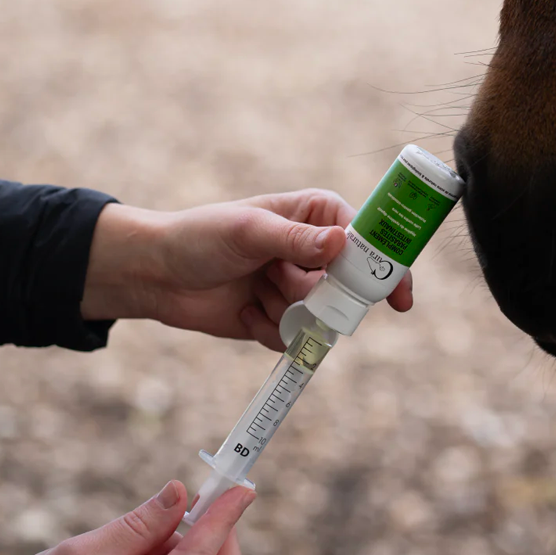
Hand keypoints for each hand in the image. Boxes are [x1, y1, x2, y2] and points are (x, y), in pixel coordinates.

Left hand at [81, 189, 413, 350]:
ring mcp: (300, 288)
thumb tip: (343, 243)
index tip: (398, 298)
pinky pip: (297, 338)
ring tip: (253, 289)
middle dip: (314, 294)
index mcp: (317, 216)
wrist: (158, 276)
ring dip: (285, 310)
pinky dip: (269, 329)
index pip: (366, 240)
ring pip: (322, 316)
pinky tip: (244, 310)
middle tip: (277, 280)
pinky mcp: (284, 318)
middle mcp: (315, 252)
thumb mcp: (247, 231)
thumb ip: (295, 239)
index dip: (385, 267)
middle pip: (349, 287)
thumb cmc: (200, 237)